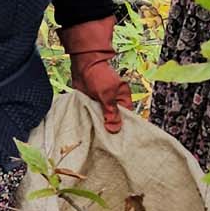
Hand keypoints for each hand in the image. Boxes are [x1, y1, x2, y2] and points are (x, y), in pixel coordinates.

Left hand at [58, 16, 132, 133]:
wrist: (84, 65)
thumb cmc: (99, 76)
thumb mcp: (106, 95)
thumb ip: (110, 112)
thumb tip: (114, 130)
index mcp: (123, 100)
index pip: (126, 119)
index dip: (122, 129)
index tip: (118, 143)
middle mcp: (114, 103)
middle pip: (113, 121)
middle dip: (109, 130)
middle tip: (104, 145)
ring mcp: (101, 104)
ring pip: (101, 119)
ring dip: (97, 126)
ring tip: (95, 141)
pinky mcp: (90, 104)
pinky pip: (91, 115)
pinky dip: (89, 121)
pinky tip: (86, 132)